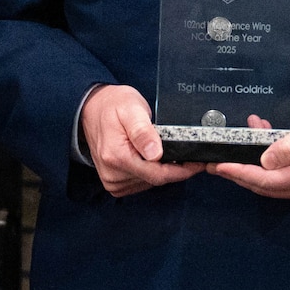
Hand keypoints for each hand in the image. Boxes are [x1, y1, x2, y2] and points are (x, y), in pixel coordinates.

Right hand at [81, 84, 202, 196]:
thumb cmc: (113, 105)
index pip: (157, 175)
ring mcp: (112, 180)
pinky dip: (151, 172)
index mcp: (117, 157)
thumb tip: (156, 153)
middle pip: (156, 180)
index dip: (181, 171)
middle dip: (174, 169)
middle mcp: (112, 174)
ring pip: (150, 183)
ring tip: (168, 152)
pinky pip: (141, 183)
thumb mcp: (132, 109)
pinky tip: (152, 158)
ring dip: (162, 171)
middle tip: (187, 154)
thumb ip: (143, 131)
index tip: (197, 164)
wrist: (92, 108)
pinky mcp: (114, 183)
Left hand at [210, 96, 289, 204]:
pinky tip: (255, 144)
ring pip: (270, 185)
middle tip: (215, 163)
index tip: (221, 166)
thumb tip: (265, 161)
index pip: (270, 181)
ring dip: (249, 168)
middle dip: (239, 174)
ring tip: (232, 149)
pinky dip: (263, 166)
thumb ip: (289, 145)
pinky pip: (278, 179)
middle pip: (267, 187)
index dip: (243, 173)